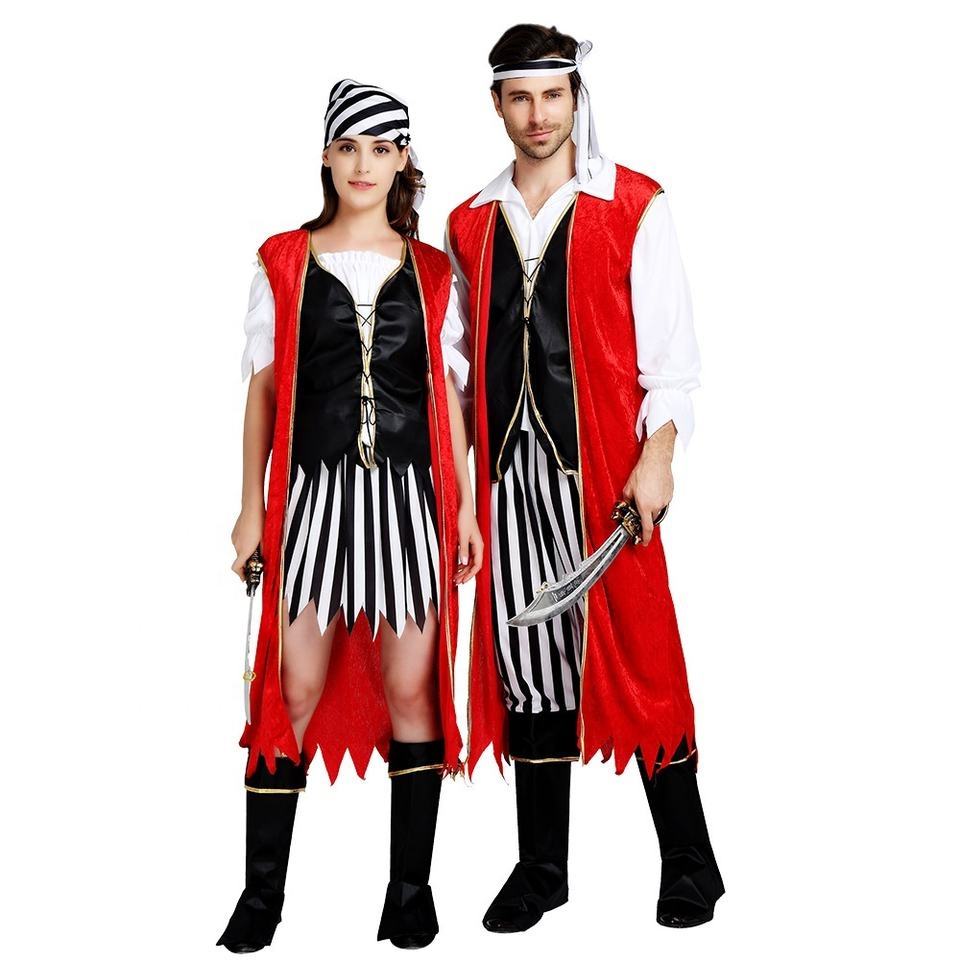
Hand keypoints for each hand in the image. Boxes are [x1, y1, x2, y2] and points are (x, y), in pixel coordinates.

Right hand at [231, 505, 264, 580]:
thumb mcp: (265, 540)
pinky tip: (253, 537)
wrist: (252, 507)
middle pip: (240, 560)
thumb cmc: (260, 522)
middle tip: (257, 562)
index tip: (245, 579)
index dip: (240, 575)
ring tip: (258, 545)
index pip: (236, 568)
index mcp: (245, 549)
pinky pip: (239, 542)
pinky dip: (245, 544)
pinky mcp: (234, 533)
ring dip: (247, 552)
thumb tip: (263, 560)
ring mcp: (234, 539)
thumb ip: (263, 552)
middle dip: (248, 562)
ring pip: (240, 550)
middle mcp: (237, 545)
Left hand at [454, 503, 482, 583]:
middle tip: (457, 581)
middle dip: (466, 574)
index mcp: (478, 545)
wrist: (463, 507)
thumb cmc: (465, 518)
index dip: (470, 574)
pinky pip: (466, 556)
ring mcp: (472, 544)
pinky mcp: (467, 541)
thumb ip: (463, 550)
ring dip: (463, 570)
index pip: (477, 565)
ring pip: (470, 562)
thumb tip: (463, 563)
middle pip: (473, 565)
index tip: (463, 580)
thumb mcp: (462, 536)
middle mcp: (477, 546)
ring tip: (456, 576)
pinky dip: (462, 563)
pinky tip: (457, 566)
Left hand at [622, 431, 674, 546]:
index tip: (643, 542)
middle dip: (645, 516)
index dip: (645, 538)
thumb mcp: (628, 488)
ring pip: (657, 510)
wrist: (656, 460)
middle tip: (639, 508)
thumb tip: (626, 505)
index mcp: (645, 506)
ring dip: (651, 506)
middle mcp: (657, 505)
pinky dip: (657, 499)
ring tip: (646, 492)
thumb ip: (627, 500)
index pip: (647, 528)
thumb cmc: (643, 472)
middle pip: (651, 518)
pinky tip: (652, 489)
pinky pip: (663, 502)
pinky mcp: (670, 494)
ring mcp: (665, 500)